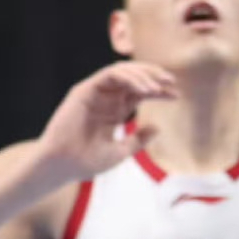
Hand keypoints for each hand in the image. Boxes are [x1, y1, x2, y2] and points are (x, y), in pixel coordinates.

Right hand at [37, 61, 177, 179]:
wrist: (62, 166)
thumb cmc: (86, 162)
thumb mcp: (120, 152)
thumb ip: (138, 140)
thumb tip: (158, 128)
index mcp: (114, 110)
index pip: (140, 93)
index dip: (159, 91)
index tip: (176, 95)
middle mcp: (105, 98)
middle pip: (134, 78)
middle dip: (154, 76)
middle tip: (171, 82)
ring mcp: (95, 92)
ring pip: (123, 71)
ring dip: (143, 75)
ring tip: (159, 86)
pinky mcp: (85, 89)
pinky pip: (110, 74)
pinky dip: (129, 78)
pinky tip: (143, 89)